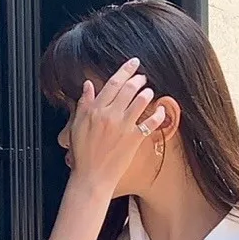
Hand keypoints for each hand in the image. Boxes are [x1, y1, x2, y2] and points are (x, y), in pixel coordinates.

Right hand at [68, 58, 163, 191]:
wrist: (92, 176)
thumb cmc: (82, 153)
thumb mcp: (77, 125)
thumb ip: (83, 103)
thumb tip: (88, 85)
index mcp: (95, 109)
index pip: (113, 83)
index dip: (125, 70)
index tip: (134, 63)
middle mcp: (110, 115)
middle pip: (129, 89)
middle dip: (138, 79)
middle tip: (143, 77)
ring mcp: (123, 126)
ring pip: (140, 101)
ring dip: (147, 93)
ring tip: (149, 92)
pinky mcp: (134, 139)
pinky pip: (150, 123)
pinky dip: (158, 114)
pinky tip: (161, 109)